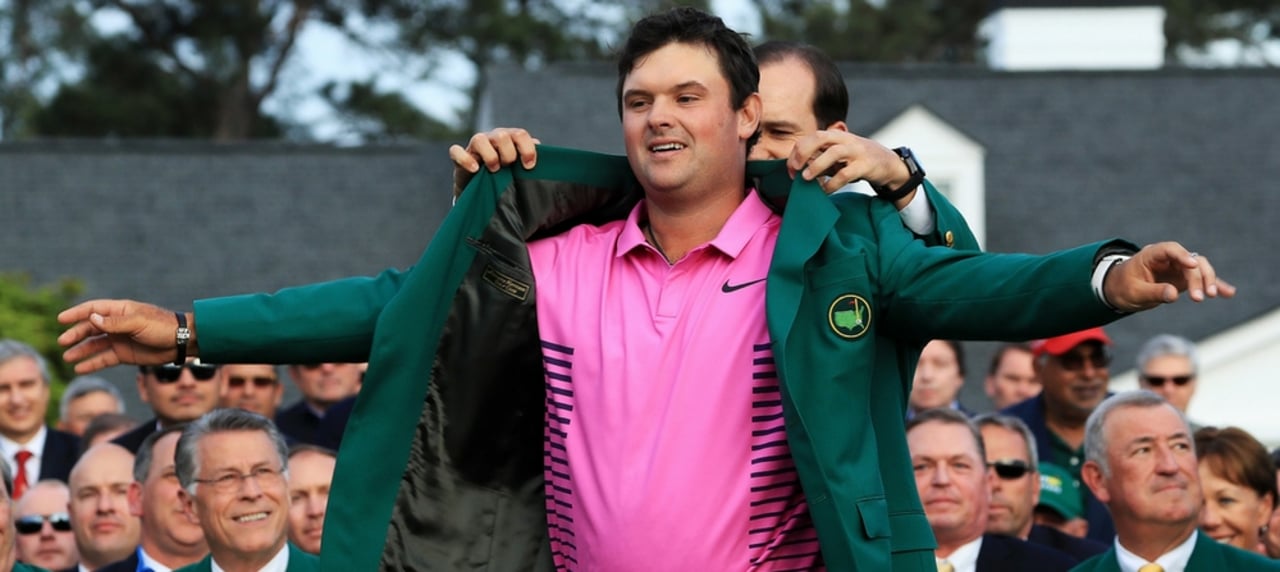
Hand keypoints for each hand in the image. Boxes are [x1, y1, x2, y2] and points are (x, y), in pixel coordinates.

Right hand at [57, 300, 192, 373]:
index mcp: (120, 311)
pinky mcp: (124, 354)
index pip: (93, 309)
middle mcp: (117, 325)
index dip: (77, 314)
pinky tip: (79, 368)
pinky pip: (104, 359)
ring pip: (94, 345)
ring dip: (81, 350)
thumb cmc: (162, 326)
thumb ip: (114, 323)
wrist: (181, 342)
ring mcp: (119, 340)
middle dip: (76, 334)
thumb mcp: (138, 322)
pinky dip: (92, 363)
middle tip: (62, 342)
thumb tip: (91, 319)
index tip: (61, 319)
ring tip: (67, 357)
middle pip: (90, 328)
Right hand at [447, 128, 540, 198]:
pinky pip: (456, 151)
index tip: (529, 167)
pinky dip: (465, 159)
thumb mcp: (522, 169)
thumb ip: (530, 157)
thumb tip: (538, 144)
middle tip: (508, 167)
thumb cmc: (509, 177)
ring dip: (490, 156)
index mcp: (510, 139)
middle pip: (502, 135)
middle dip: (508, 154)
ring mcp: (475, 146)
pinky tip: (475, 169)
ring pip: (479, 139)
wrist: (486, 191)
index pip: (520, 134)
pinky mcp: (460, 157)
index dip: (527, 149)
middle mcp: (493, 138)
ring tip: (494, 169)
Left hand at [787, 130, 915, 206]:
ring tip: (806, 178)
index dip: (797, 152)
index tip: (791, 169)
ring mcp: (856, 151)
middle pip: (819, 138)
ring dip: (817, 166)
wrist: (888, 163)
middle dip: (803, 152)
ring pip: (833, 153)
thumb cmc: (857, 160)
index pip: (811, 137)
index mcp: (836, 136)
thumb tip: (797, 170)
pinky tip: (825, 190)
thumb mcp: (838, 155)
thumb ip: (820, 159)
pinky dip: (832, 183)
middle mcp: (845, 140)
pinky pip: (846, 174)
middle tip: (794, 169)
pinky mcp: (865, 165)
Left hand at [1102, 242, 1235, 311]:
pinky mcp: (1184, 279)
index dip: (1182, 255)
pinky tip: (1228, 293)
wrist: (1120, 290)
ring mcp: (1178, 268)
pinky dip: (1214, 286)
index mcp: (1152, 254)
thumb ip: (1153, 292)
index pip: (1170, 249)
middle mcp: (1169, 258)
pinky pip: (1202, 280)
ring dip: (1208, 280)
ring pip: (1200, 268)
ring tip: (1212, 295)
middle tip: (1198, 298)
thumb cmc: (1123, 287)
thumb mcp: (1134, 292)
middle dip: (1197, 278)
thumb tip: (1173, 295)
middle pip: (1190, 261)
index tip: (1192, 266)